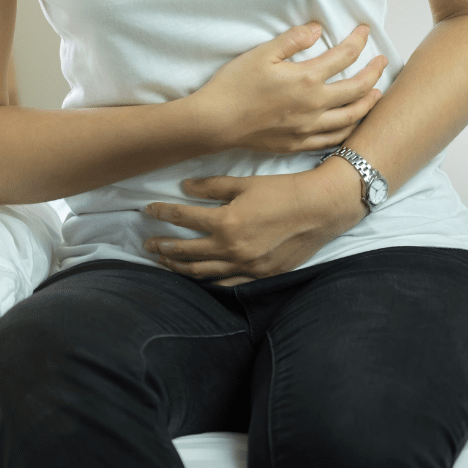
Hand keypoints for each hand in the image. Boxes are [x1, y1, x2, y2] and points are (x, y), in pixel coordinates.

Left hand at [141, 162, 368, 285]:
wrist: (320, 209)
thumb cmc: (283, 191)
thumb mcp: (245, 183)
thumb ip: (212, 187)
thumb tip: (184, 187)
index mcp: (226, 223)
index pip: (183, 218)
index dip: (163, 213)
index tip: (148, 210)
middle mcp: (232, 249)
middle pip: (186, 251)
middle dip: (163, 247)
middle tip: (147, 244)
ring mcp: (246, 266)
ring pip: (202, 272)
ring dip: (179, 267)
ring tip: (164, 261)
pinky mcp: (260, 275)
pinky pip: (227, 283)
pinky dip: (208, 281)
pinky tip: (197, 278)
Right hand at [190, 23, 386, 154]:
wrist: (215, 122)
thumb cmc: (234, 85)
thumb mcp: (261, 53)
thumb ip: (293, 39)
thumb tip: (317, 28)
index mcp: (306, 79)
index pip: (344, 56)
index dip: (359, 40)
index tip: (365, 30)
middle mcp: (314, 105)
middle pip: (358, 88)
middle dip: (374, 72)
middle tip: (382, 61)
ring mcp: (308, 128)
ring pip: (351, 117)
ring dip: (368, 103)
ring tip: (376, 93)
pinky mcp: (298, 143)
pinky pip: (334, 139)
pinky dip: (349, 130)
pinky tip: (352, 123)